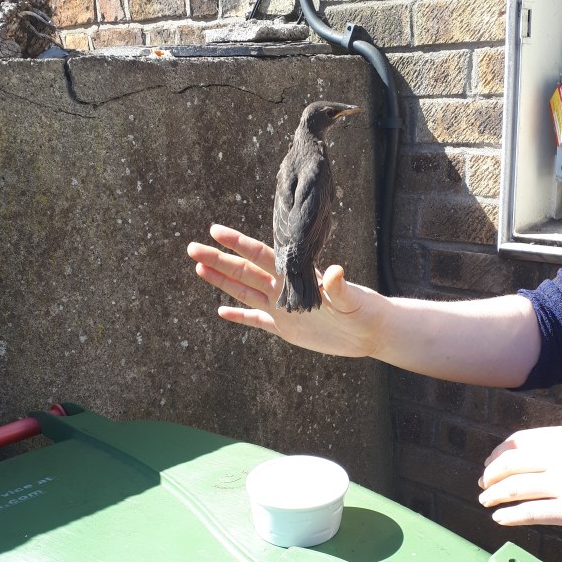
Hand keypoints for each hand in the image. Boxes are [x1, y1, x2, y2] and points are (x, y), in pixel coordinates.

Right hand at [187, 224, 382, 358]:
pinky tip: (221, 311)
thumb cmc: (363, 310)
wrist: (370, 331)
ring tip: (198, 268)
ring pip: (245, 291)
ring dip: (222, 281)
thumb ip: (338, 286)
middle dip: (218, 259)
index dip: (238, 244)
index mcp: (296, 276)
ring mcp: (283, 308)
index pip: (261, 256)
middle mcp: (284, 289)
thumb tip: (335, 271)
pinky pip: (257, 321)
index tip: (215, 230)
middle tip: (192, 248)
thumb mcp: (351, 298)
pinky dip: (239, 316)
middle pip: (244, 271)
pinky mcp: (287, 329)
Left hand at [478, 425, 561, 544]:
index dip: (499, 454)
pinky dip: (509, 515)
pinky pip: (529, 512)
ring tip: (485, 502)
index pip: (519, 441)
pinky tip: (500, 519)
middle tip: (483, 485)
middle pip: (510, 463)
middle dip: (490, 475)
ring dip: (493, 495)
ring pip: (514, 487)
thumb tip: (533, 461)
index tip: (489, 464)